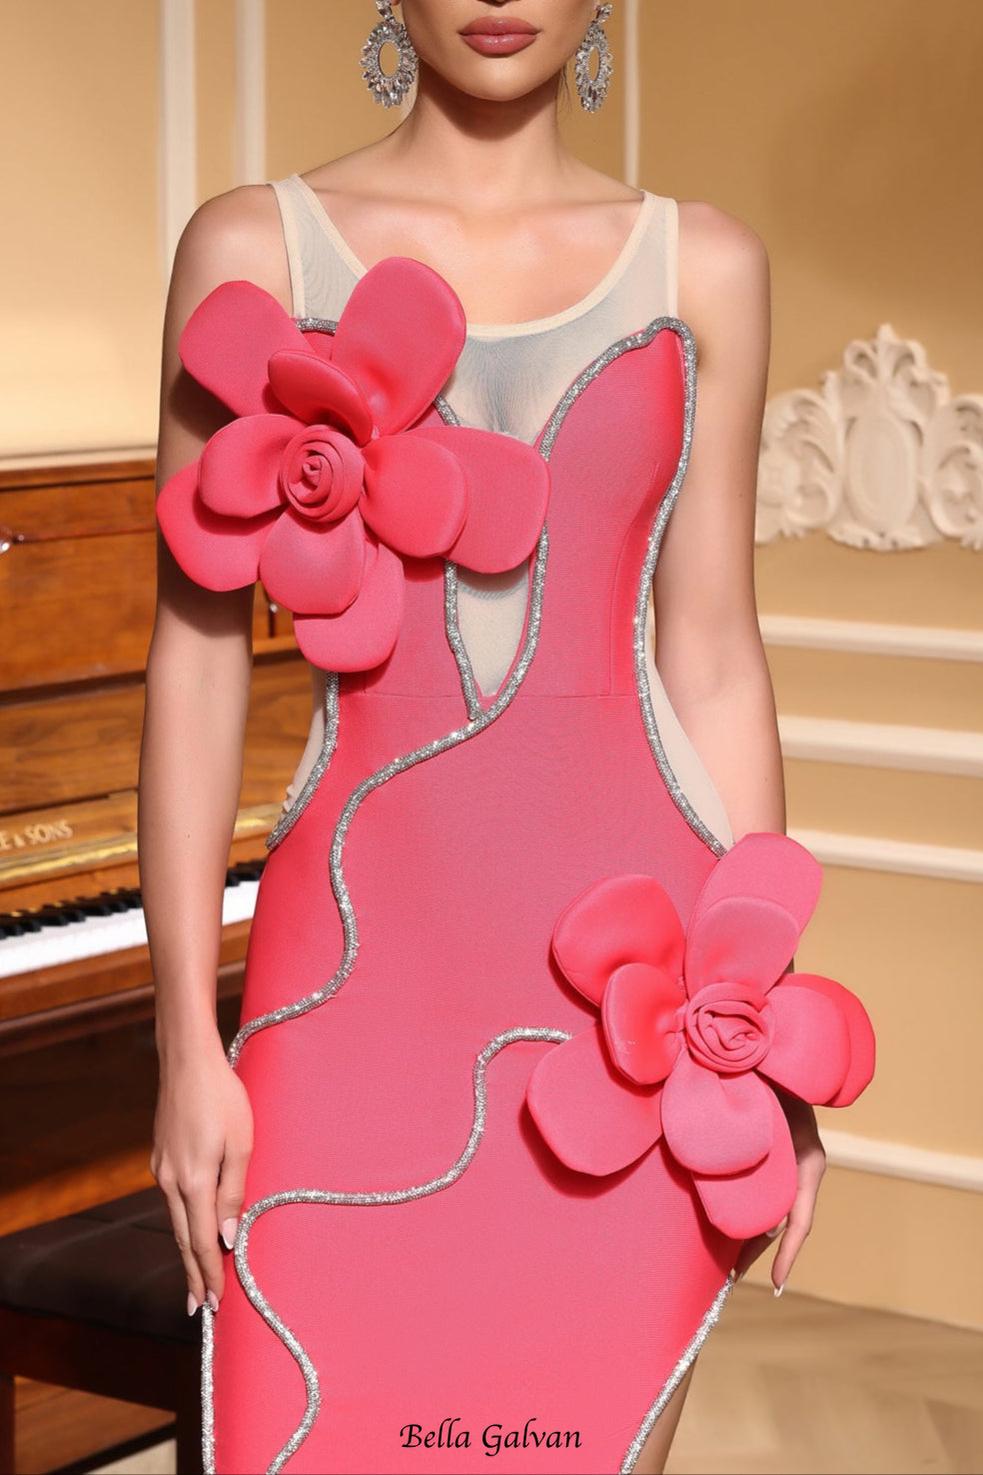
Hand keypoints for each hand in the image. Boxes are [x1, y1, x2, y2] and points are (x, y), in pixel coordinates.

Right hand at [150, 1027, 252, 1314]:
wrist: (187, 1061)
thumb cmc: (223, 1097)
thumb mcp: (241, 1143)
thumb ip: (234, 1191)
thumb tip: (228, 1236)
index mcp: (193, 1181)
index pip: (201, 1240)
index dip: (210, 1272)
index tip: (216, 1302)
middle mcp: (170, 1181)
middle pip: (182, 1238)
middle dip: (193, 1274)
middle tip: (198, 1309)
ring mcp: (161, 1168)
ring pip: (175, 1220)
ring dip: (185, 1252)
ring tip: (194, 1279)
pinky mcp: (160, 1156)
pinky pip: (172, 1201)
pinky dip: (181, 1224)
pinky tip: (188, 1231)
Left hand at [733, 1086, 826, 1291]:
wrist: (778, 1051)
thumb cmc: (779, 1071)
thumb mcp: (779, 1103)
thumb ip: (761, 1128)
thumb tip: (726, 1150)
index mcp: (809, 1162)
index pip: (800, 1220)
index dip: (788, 1253)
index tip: (775, 1283)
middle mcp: (800, 1168)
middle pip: (779, 1221)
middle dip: (756, 1252)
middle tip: (729, 1281)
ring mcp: (786, 1165)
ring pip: (767, 1208)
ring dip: (746, 1233)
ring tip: (720, 1264)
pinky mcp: (770, 1158)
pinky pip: (758, 1191)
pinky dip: (742, 1209)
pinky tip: (719, 1222)